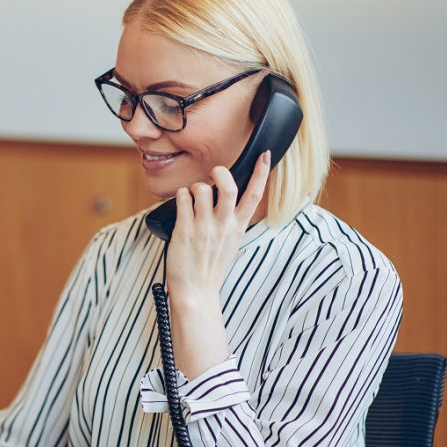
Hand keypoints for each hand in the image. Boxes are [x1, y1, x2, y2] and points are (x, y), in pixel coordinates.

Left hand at [166, 150, 271, 301]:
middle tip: (214, 173)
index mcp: (239, 227)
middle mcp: (224, 225)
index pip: (255, 195)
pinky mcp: (185, 230)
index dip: (261, 172)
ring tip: (191, 196)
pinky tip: (182, 202)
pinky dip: (180, 195)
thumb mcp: (230, 241)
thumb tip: (226, 194)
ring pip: (201, 189)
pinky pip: (182, 198)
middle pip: (229, 187)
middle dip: (220, 173)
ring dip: (194, 187)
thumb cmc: (210, 266)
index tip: (265, 155)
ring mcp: (204, 227)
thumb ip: (232, 219)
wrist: (196, 291)